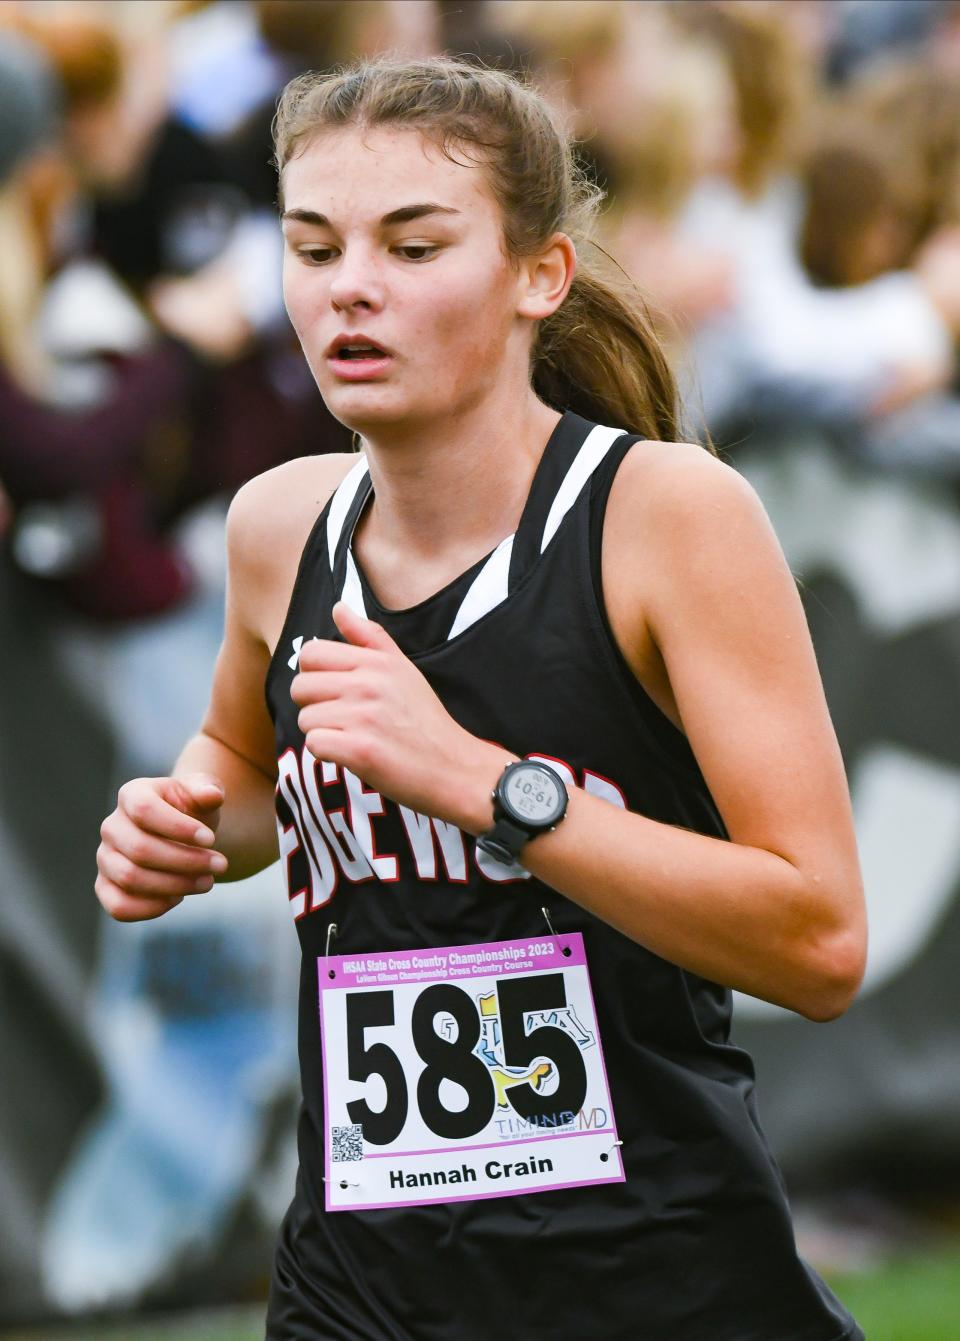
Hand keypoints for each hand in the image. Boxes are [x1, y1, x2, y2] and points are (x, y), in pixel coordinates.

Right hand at [96, 773, 228, 920]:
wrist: (183, 834)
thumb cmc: (191, 810)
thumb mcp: (203, 793)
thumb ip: (207, 789)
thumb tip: (212, 794)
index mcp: (131, 795)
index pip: (143, 810)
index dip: (178, 827)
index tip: (211, 839)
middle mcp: (111, 827)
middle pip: (140, 849)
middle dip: (186, 861)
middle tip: (220, 865)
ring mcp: (105, 858)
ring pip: (131, 879)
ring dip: (175, 885)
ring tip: (207, 882)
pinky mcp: (106, 887)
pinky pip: (119, 907)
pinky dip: (152, 908)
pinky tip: (179, 897)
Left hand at [291, 603, 508, 830]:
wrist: (452, 766)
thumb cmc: (424, 719)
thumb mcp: (403, 669)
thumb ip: (368, 637)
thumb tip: (338, 608)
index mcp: (376, 662)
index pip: (310, 653)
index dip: (314, 674)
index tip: (335, 691)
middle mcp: (368, 684)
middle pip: (300, 687)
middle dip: (314, 706)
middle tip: (344, 719)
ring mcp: (364, 718)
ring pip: (305, 719)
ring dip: (323, 733)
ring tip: (353, 737)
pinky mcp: (360, 751)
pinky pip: (314, 744)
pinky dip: (328, 754)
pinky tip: (352, 754)